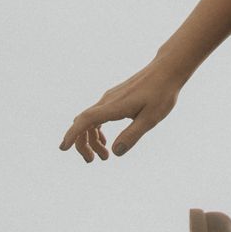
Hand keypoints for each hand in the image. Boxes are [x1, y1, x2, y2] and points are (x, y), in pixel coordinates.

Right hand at [59, 63, 184, 161]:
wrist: (167, 71)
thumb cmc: (162, 94)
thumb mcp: (150, 118)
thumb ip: (132, 135)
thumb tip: (115, 152)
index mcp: (114, 106)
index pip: (85, 121)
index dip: (72, 135)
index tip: (63, 148)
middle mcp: (107, 101)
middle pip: (83, 123)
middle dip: (82, 144)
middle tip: (92, 161)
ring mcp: (109, 98)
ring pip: (90, 120)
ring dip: (91, 139)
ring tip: (104, 156)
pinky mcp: (114, 98)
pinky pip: (97, 115)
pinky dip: (96, 129)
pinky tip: (104, 140)